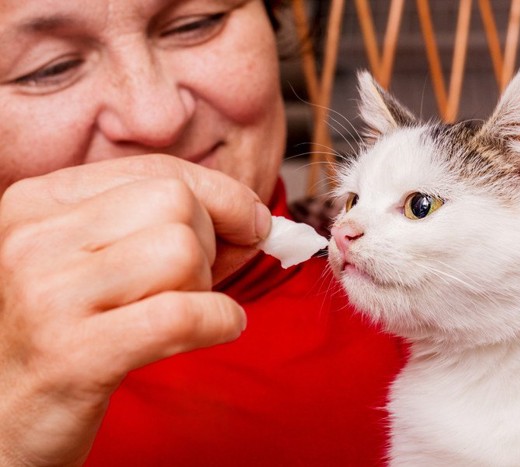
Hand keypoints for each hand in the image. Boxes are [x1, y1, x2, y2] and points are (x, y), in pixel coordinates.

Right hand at [0, 155, 270, 465]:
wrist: (3, 416)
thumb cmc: (68, 331)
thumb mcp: (100, 261)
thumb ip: (168, 226)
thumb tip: (256, 218)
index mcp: (40, 201)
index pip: (160, 170)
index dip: (223, 195)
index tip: (253, 222)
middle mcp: (35, 236)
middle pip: (175, 203)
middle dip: (209, 243)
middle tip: (193, 283)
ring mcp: (49, 293)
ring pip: (181, 252)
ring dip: (203, 286)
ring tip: (179, 313)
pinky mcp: (73, 352)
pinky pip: (181, 315)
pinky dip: (219, 320)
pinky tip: (219, 328)